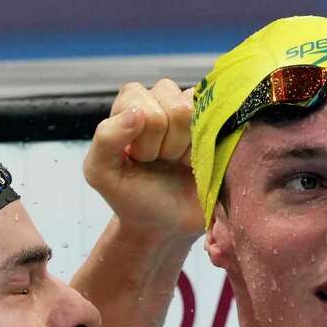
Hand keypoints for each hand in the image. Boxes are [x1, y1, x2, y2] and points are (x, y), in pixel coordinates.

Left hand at [84, 80, 204, 242]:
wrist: (164, 226)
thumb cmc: (131, 197)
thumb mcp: (101, 173)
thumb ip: (105, 139)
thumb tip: (138, 112)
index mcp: (132, 104)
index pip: (143, 102)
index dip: (144, 136)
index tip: (140, 158)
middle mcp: (163, 100)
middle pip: (176, 105)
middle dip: (168, 143)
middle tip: (160, 162)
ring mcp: (194, 113)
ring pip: (202, 112)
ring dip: (190, 146)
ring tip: (179, 162)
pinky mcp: (218, 128)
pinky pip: (225, 122)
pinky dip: (212, 147)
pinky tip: (199, 162)